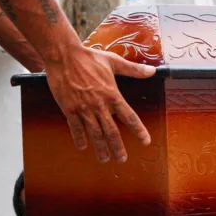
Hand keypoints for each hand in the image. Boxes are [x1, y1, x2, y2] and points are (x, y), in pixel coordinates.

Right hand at [45, 44, 155, 162]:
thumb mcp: (114, 61)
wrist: (63, 56)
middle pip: (112, 131)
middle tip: (122, 159)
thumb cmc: (89, 58)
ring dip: (100, 148)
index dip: (139, 130)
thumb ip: (133, 69)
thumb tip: (152, 71)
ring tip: (104, 159)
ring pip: (95, 133)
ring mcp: (84, 108)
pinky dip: (79, 138)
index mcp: (113, 95)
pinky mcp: (68, 109)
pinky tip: (82, 147)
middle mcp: (100, 105)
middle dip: (118, 147)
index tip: (146, 141)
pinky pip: (75, 128)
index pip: (130, 117)